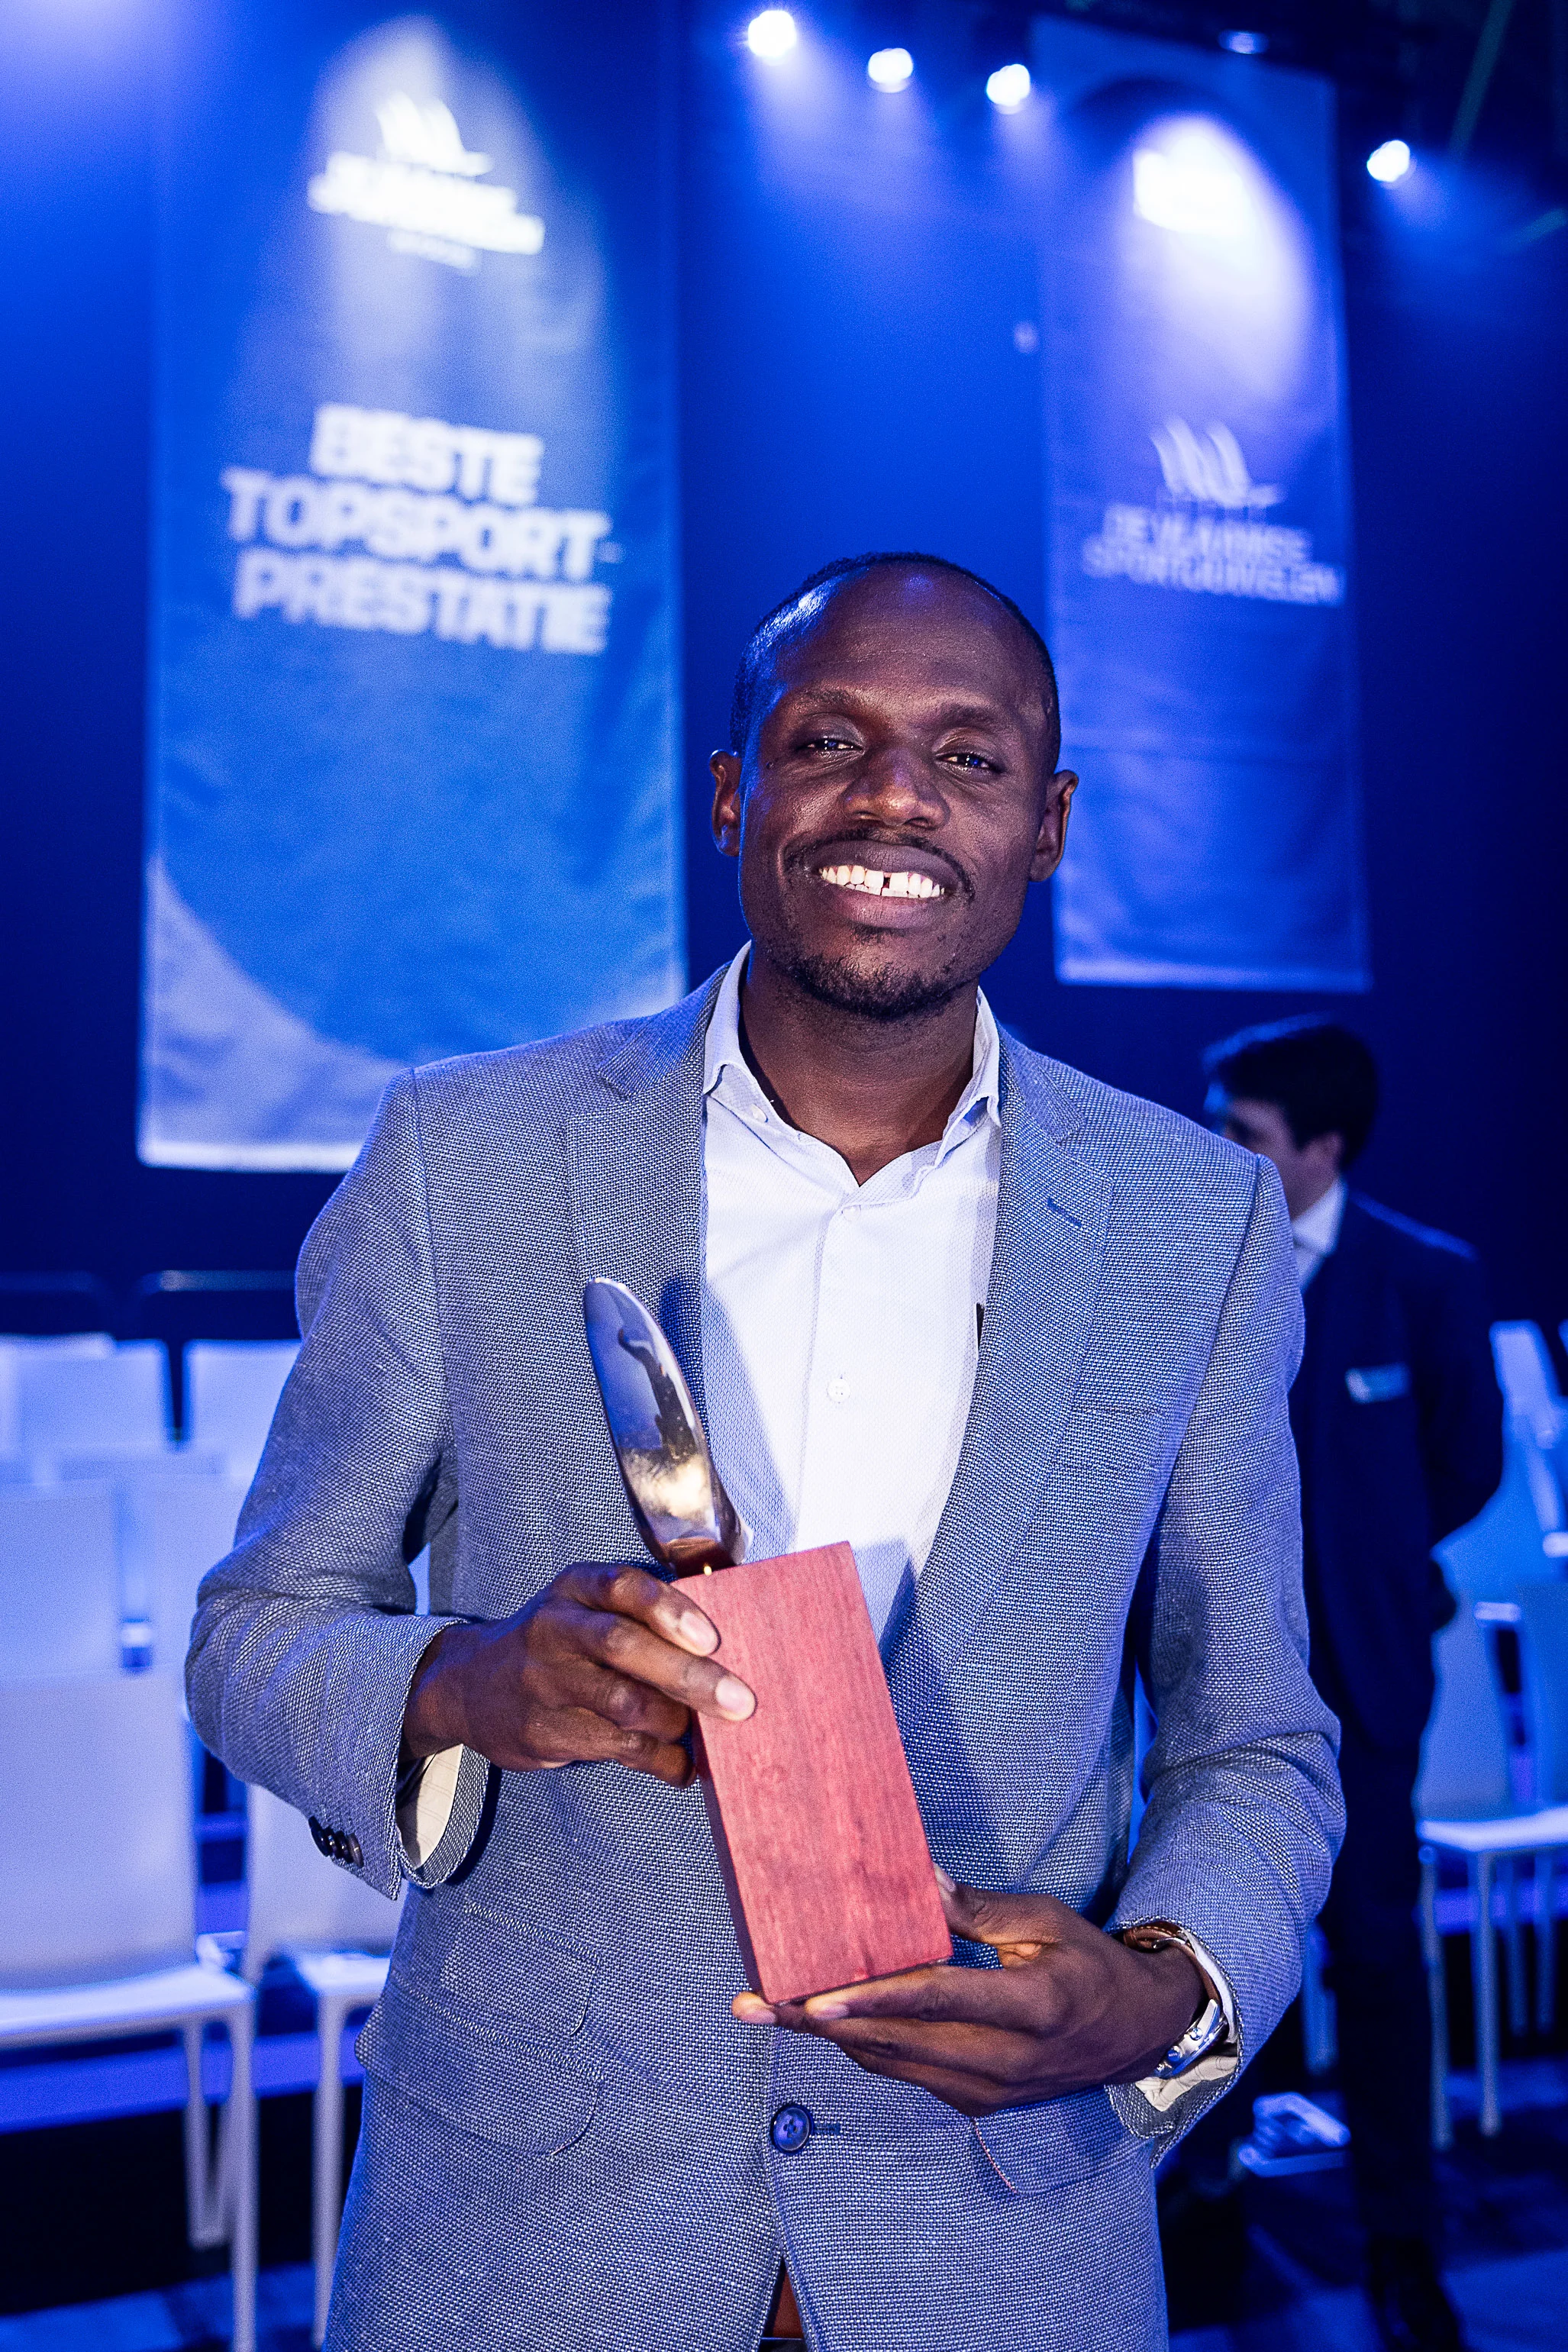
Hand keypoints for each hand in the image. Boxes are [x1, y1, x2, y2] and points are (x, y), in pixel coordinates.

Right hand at [401, 1564, 754, 1785]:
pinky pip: (613, 1747)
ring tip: (709, 1732)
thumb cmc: (560, 1642)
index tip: (711, 1638)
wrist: (473, 1686)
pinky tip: (683, 1767)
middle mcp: (554, 1628)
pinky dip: (659, 1759)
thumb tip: (729, 1643)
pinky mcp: (541, 1730)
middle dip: (687, 1676)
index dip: (669, 1610)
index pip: (623, 1587)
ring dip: (675, 1722)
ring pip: (620, 1703)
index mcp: (575, 1587)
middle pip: (623, 1647)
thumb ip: (643, 1615)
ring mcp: (544, 1682)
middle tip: (739, 1702)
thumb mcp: (586, 1606)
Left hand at [732, 1874, 1206, 2114]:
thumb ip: (979, 1909)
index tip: (810, 1997)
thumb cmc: (1089, 1963)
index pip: (935, 2000)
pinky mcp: (976, 2101)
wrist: (1136, 2033)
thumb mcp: (1046, 1920)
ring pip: (891, 2063)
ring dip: (829, 2037)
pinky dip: (864, 2045)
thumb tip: (917, 1877)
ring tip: (768, 2010)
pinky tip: (824, 2020)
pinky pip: (906, 2072)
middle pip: (894, 2042)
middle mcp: (1004, 2062)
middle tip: (754, 2005)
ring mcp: (988, 2091)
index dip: (870, 1999)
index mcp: (1030, 2008)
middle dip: (817, 2024)